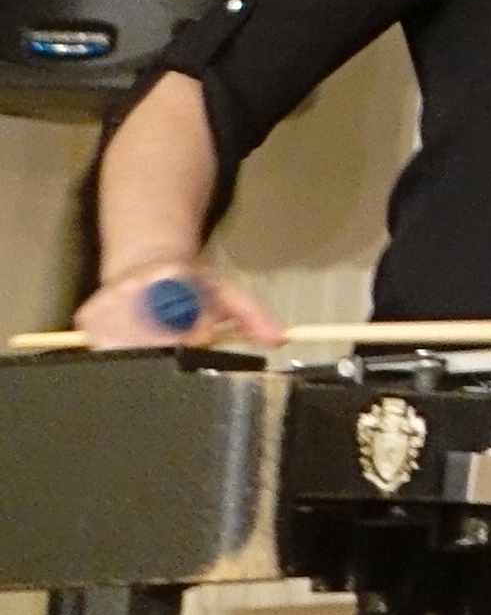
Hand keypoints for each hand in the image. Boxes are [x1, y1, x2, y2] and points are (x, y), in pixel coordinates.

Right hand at [71, 261, 277, 350]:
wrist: (147, 262)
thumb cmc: (192, 285)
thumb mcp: (228, 294)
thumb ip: (255, 317)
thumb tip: (278, 340)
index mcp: (174, 276)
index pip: (187, 324)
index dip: (197, 337)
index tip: (203, 337)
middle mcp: (136, 287)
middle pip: (156, 343)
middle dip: (172, 348)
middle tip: (180, 340)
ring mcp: (107, 303)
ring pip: (129, 351)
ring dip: (148, 351)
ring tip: (158, 337)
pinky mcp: (87, 318)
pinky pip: (105, 349)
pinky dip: (121, 352)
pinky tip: (134, 339)